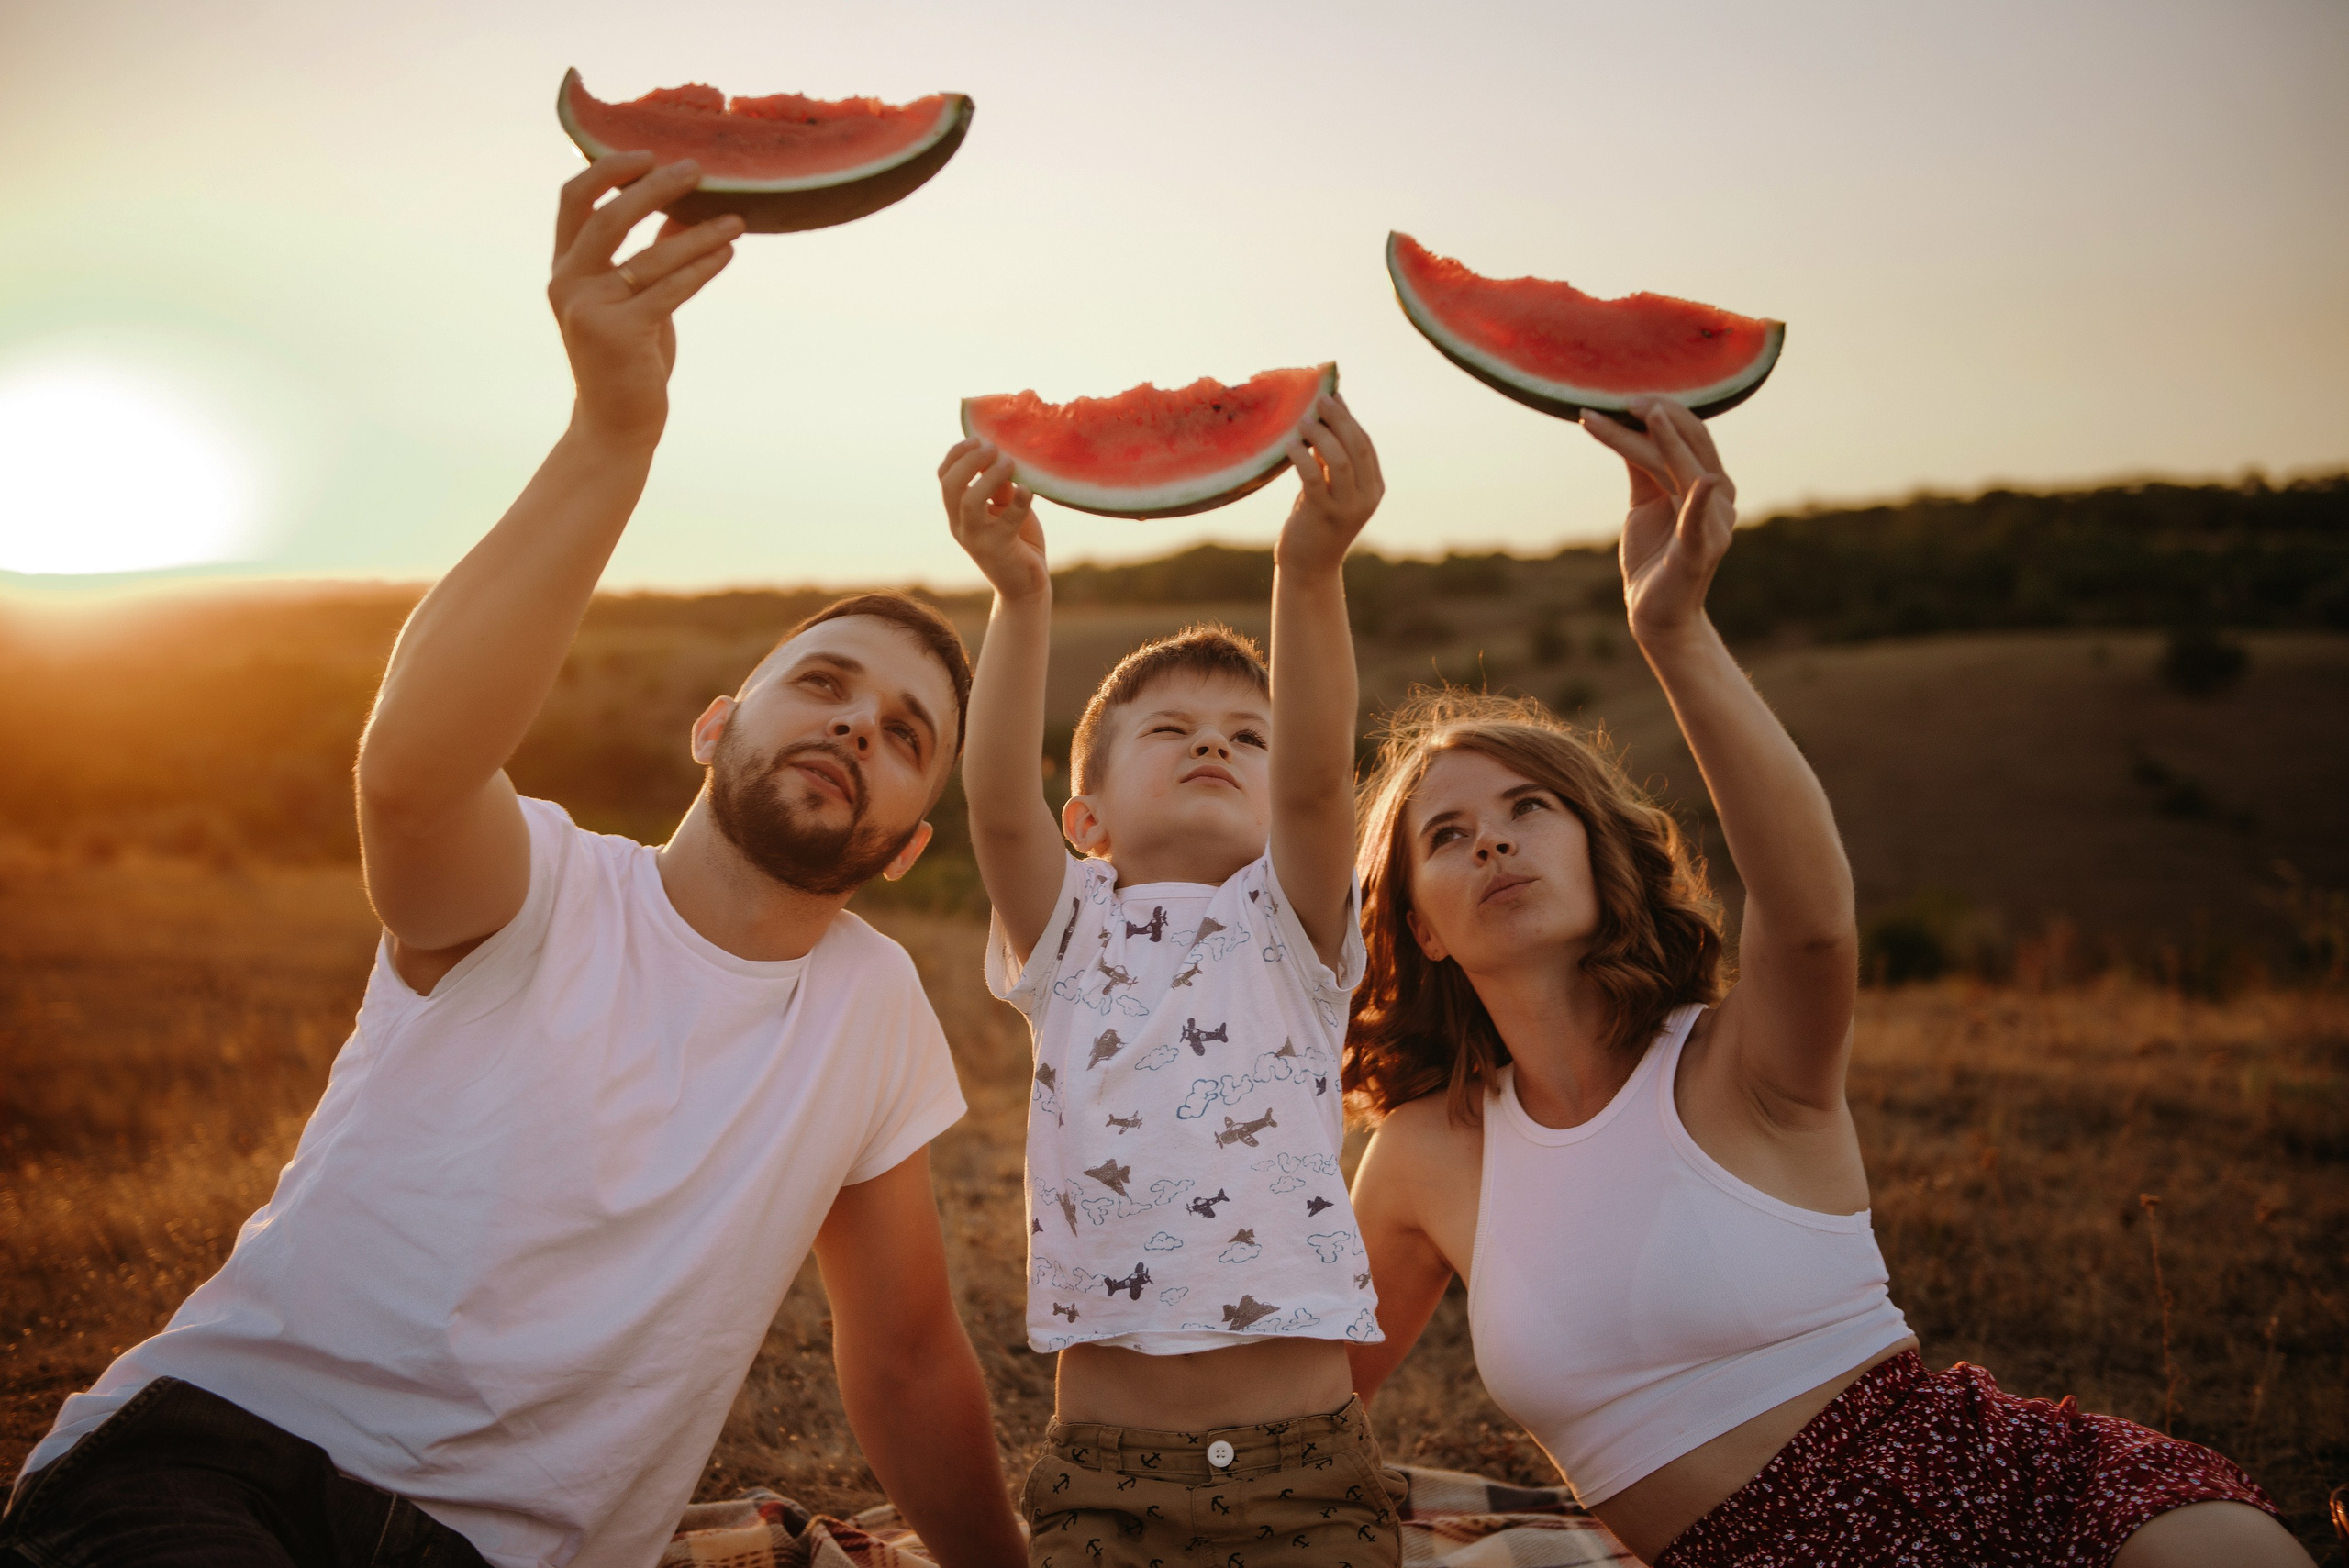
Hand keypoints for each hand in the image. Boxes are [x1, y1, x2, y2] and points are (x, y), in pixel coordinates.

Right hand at [548, 154, 742, 447]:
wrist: (614, 426)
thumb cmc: (628, 360)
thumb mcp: (633, 302)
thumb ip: (649, 258)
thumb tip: (683, 211)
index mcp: (565, 270)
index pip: (574, 201)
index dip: (607, 170)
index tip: (647, 152)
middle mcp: (568, 284)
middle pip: (608, 217)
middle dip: (654, 187)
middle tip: (697, 170)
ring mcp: (590, 309)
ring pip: (650, 257)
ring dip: (698, 233)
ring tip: (737, 220)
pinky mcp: (619, 334)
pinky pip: (670, 290)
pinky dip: (702, 267)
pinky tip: (728, 252)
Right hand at [939, 438, 1047, 601]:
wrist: (1025, 586)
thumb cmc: (1016, 542)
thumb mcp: (1006, 509)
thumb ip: (1000, 488)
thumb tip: (1003, 460)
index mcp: (958, 513)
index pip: (944, 477)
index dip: (957, 454)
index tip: (977, 439)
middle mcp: (961, 525)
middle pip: (950, 486)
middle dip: (969, 461)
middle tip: (993, 448)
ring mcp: (977, 539)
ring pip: (969, 502)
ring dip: (989, 477)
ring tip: (1009, 463)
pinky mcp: (999, 549)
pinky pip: (1007, 520)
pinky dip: (1019, 502)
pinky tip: (1029, 490)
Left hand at [1277, 393, 1383, 576]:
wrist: (1309, 569)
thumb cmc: (1316, 524)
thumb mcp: (1331, 490)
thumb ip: (1332, 461)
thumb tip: (1324, 420)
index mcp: (1374, 488)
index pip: (1365, 445)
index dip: (1349, 418)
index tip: (1333, 396)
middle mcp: (1366, 497)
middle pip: (1356, 447)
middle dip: (1338, 419)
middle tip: (1320, 399)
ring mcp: (1346, 507)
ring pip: (1339, 460)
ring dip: (1320, 435)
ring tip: (1302, 419)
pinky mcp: (1322, 514)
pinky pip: (1314, 478)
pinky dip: (1302, 457)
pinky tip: (1289, 444)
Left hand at [1581, 397, 1737, 646]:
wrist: (1654, 612)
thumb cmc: (1652, 555)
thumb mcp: (1644, 501)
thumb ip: (1643, 466)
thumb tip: (1630, 424)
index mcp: (1707, 483)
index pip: (1688, 435)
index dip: (1661, 412)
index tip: (1623, 395)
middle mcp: (1718, 497)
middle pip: (1692, 444)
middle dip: (1660, 416)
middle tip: (1624, 398)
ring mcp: (1713, 524)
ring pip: (1686, 471)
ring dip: (1663, 440)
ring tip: (1640, 413)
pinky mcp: (1700, 551)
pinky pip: (1701, 522)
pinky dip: (1701, 502)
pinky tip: (1701, 481)